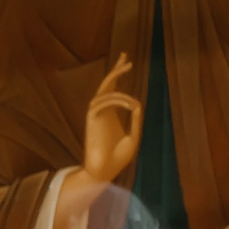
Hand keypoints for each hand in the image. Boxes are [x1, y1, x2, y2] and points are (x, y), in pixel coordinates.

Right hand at [82, 53, 142, 185]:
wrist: (104, 171)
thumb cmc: (118, 159)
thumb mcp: (133, 137)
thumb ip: (135, 120)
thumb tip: (136, 103)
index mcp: (113, 115)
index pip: (115, 91)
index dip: (119, 75)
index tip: (126, 61)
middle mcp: (104, 112)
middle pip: (106, 85)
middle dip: (116, 70)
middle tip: (125, 56)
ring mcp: (96, 115)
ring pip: (104, 91)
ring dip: (119, 87)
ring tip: (131, 89)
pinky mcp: (91, 120)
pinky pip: (101, 102)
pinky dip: (117, 100)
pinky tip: (130, 105)